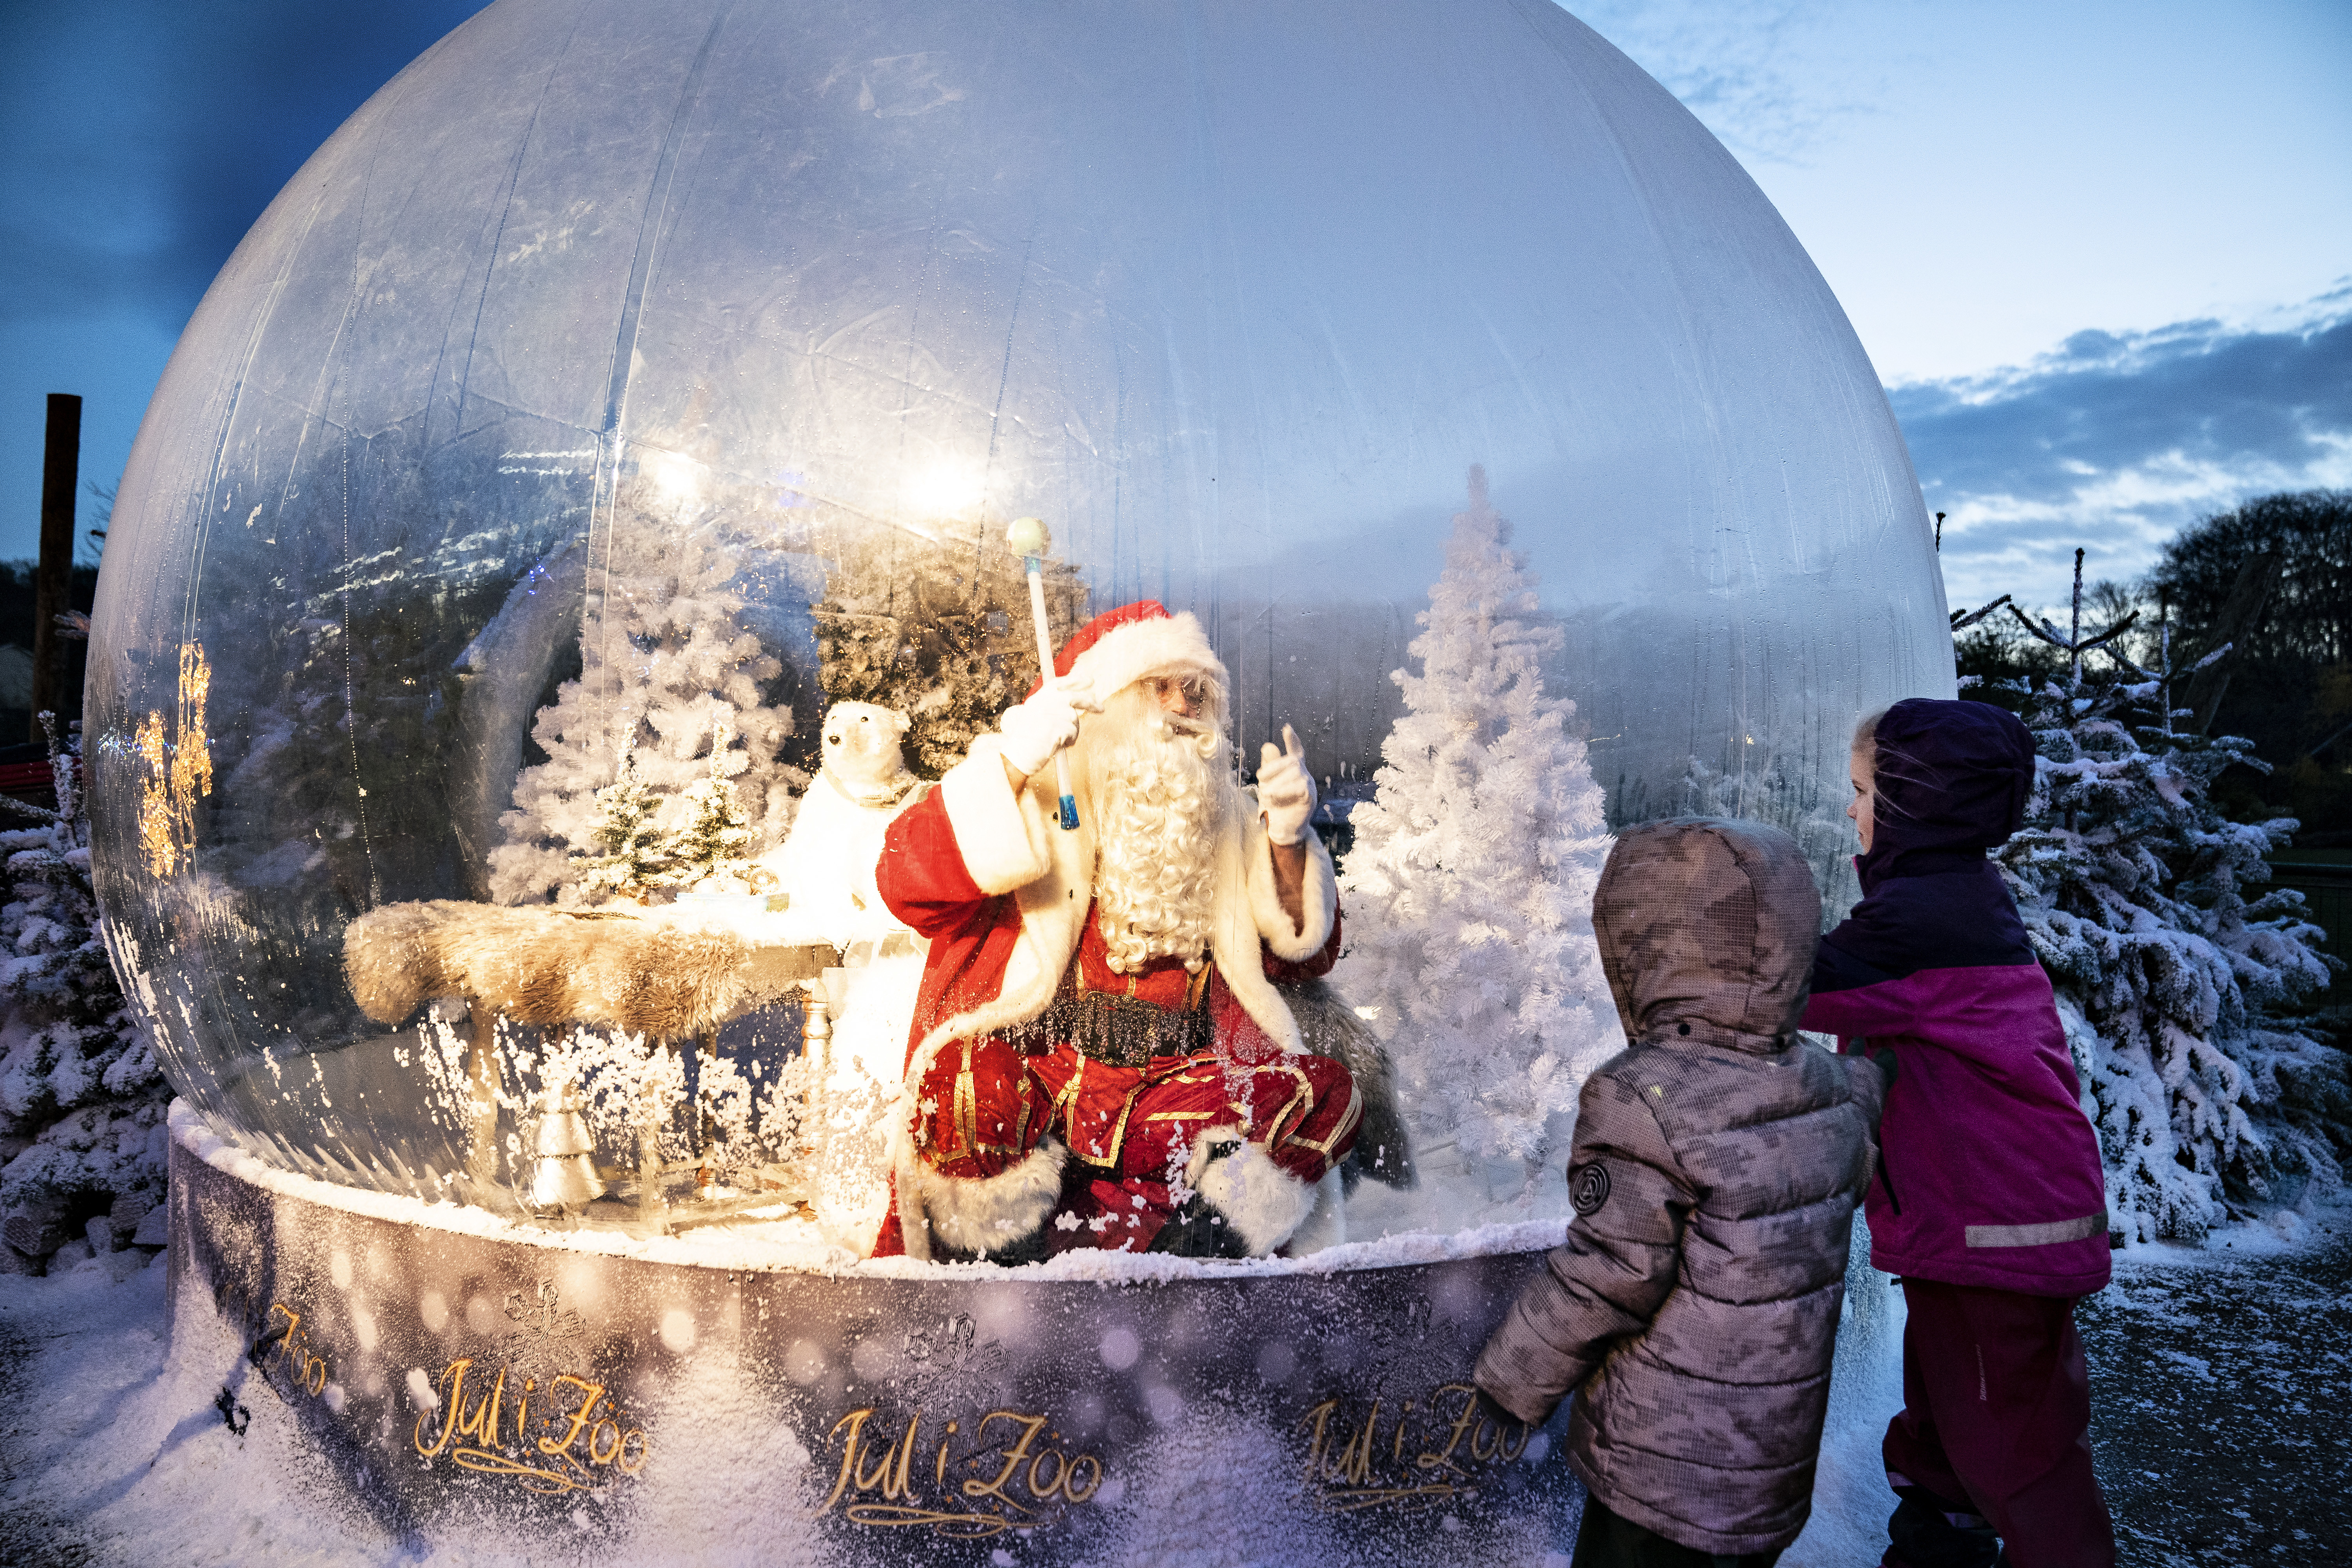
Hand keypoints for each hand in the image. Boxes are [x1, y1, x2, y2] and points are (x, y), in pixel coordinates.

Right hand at [999, 676, 1097, 777]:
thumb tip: (1072, 704)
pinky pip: (1073, 733)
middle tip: (1101, 708)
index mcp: (1040, 697)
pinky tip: (1056, 745)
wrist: (1019, 754)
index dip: (1077, 680)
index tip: (1090, 681)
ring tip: (1056, 740)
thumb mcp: (1034, 715)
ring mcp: (1054, 713)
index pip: (1061, 683)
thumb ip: (1050, 706)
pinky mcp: (1060, 726)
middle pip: (1076, 697)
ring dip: (1071, 731)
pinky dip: (1069, 741)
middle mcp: (1047, 702)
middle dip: (1091, 702)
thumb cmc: (1026, 740)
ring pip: (1074, 719)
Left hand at [1256, 724, 1316, 845]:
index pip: (1296, 751)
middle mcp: (1303, 774)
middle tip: (1260, 778)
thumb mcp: (1268, 783)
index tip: (1287, 728)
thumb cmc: (1276, 804)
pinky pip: (1299, 787)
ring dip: (1276, 784)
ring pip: (1294, 773)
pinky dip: (1284, 791)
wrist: (1282, 827)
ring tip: (1267, 794)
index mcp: (1294, 769)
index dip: (1292, 741)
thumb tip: (1268, 745)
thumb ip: (1269, 766)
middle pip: (1292, 761)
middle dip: (1273, 768)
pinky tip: (1274, 796)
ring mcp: (1309, 785)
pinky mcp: (1310, 797)